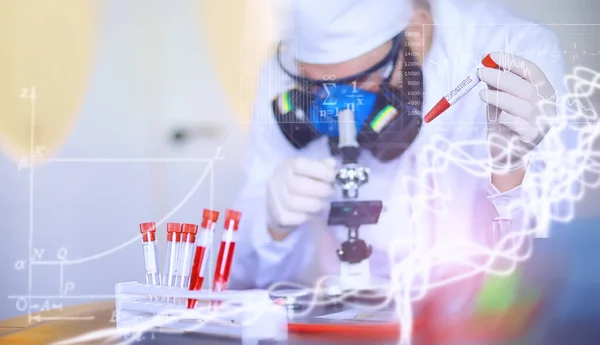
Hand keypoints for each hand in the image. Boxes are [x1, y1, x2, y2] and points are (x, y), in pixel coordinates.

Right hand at [267, 157, 336, 236]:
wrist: (279, 199)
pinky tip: (314, 213)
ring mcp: (275, 198)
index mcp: (287, 165)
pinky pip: (293, 218)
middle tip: (331, 192)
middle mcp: (278, 180)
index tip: (332, 177)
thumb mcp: (309, 169)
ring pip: (294, 203)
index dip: (319, 170)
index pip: (300, 165)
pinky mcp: (278, 215)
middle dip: (320, 190)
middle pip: (298, 185)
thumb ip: (322, 166)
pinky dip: (308, 216)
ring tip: (324, 203)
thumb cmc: (299, 181)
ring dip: (315, 204)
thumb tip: (333, 165)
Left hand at [478, 52, 556, 171]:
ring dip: (498, 97)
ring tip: (482, 95)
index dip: (511, 62)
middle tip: (480, 73)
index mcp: (543, 89)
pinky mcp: (534, 137)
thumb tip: (486, 60)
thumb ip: (496, 82)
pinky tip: (499, 118)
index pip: (531, 70)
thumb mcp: (499, 98)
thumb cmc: (504, 120)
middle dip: (501, 78)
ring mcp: (544, 121)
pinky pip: (519, 124)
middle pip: (526, 87)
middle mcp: (548, 104)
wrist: (506, 151)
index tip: (490, 56)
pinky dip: (506, 118)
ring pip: (522, 105)